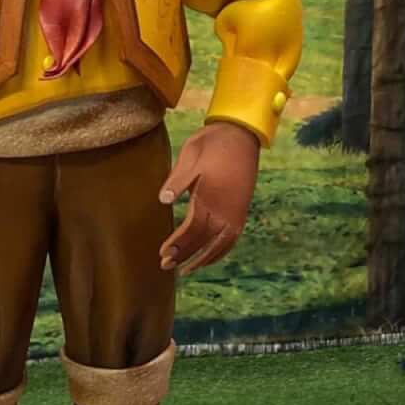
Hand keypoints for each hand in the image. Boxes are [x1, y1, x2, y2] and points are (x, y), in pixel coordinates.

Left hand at [159, 122, 260, 275]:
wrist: (242, 134)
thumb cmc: (212, 142)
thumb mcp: (190, 155)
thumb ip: (177, 181)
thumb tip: (162, 201)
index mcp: (209, 195)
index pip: (192, 228)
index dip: (178, 244)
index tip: (163, 253)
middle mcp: (225, 208)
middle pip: (203, 240)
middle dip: (185, 255)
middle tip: (166, 266)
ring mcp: (236, 211)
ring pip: (219, 244)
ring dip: (202, 258)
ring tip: (186, 270)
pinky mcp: (241, 211)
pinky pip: (232, 239)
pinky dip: (220, 252)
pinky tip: (209, 258)